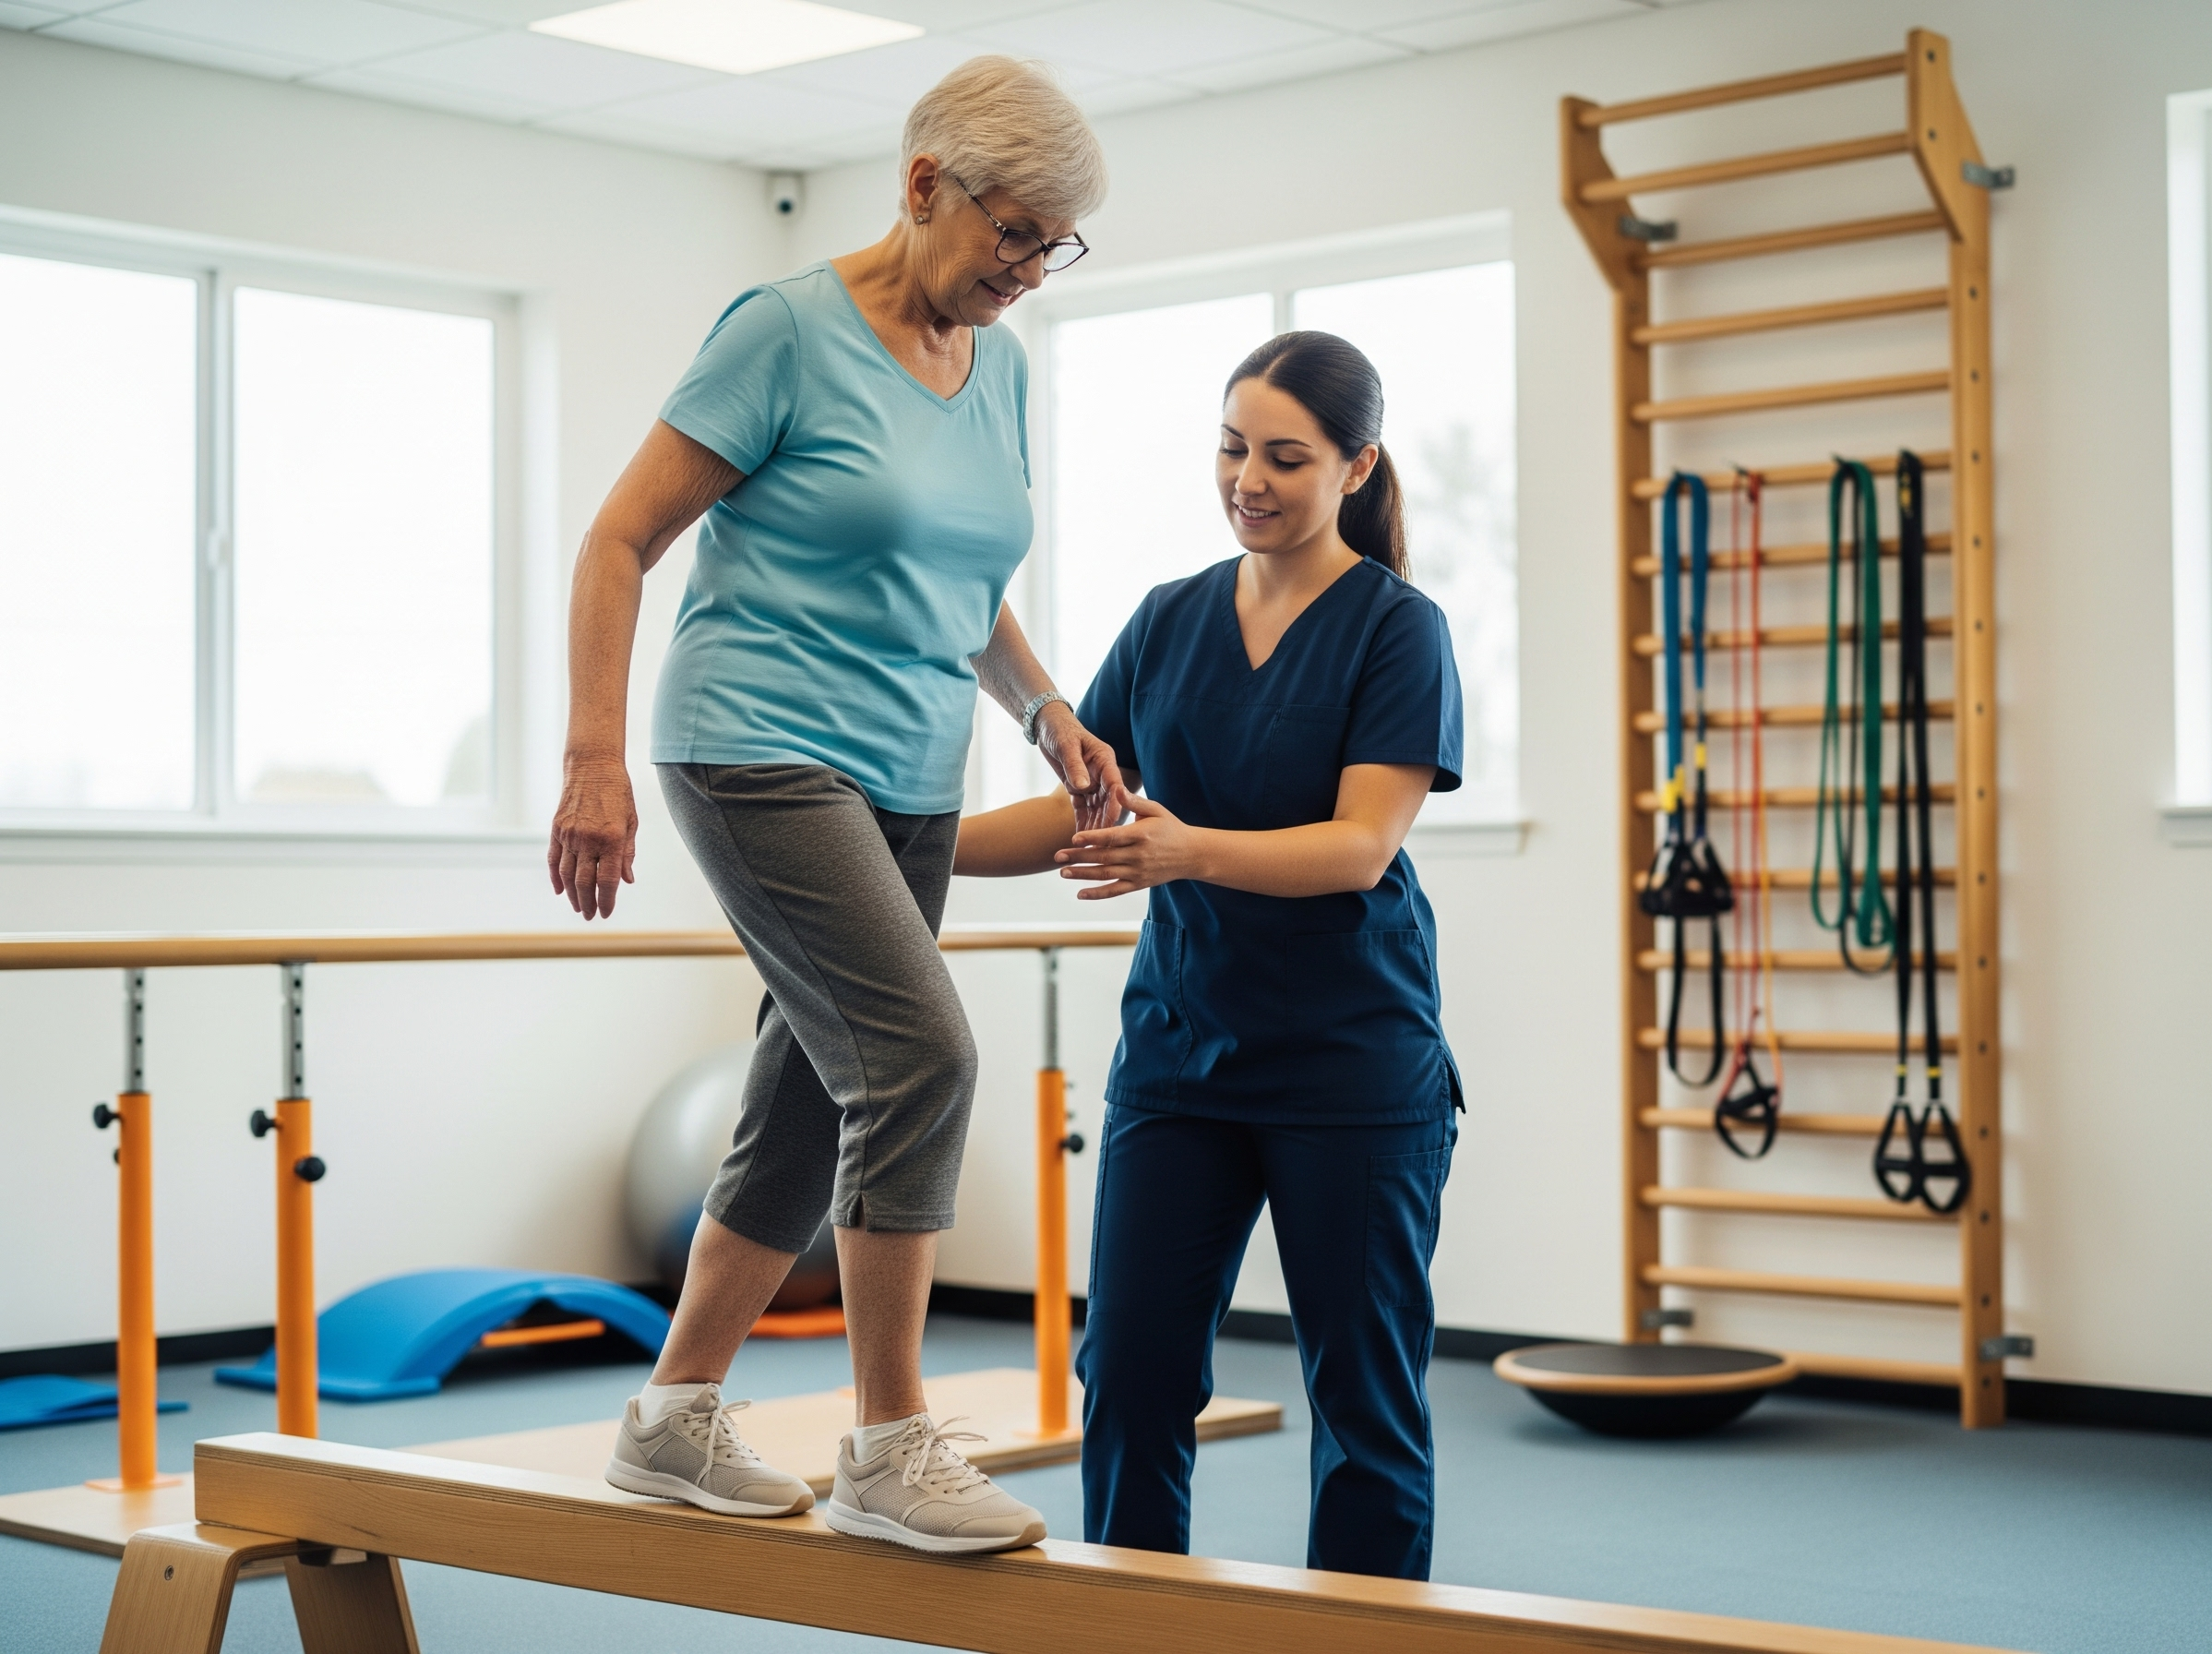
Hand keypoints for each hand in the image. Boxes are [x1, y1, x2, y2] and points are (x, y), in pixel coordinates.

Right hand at [548, 755, 637, 920]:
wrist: (592, 766)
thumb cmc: (618, 793)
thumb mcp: (631, 822)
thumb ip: (627, 853)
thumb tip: (627, 881)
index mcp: (611, 838)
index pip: (607, 880)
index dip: (607, 900)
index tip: (607, 913)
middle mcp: (588, 839)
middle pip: (585, 882)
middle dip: (588, 903)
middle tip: (591, 916)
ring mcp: (569, 834)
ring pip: (568, 874)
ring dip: (573, 895)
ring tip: (578, 908)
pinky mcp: (556, 829)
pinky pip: (554, 859)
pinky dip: (556, 877)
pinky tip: (559, 891)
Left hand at [1034, 701, 1123, 831]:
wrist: (1047, 727)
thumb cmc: (1060, 730)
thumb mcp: (1067, 746)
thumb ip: (1075, 766)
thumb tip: (1083, 785)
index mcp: (1104, 760)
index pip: (1114, 784)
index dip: (1115, 803)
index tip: (1114, 820)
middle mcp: (1101, 774)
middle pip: (1107, 801)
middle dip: (1105, 822)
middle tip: (1104, 842)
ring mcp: (1091, 783)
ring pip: (1095, 809)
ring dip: (1094, 827)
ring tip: (1092, 847)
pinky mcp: (1078, 788)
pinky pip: (1082, 809)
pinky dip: (1081, 823)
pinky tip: (1080, 840)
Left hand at [1055, 786, 1204, 899]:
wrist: (1192, 854)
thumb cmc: (1171, 827)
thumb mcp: (1156, 810)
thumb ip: (1134, 801)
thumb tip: (1116, 789)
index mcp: (1141, 834)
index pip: (1112, 837)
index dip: (1092, 838)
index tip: (1074, 838)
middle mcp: (1138, 855)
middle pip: (1104, 857)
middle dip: (1079, 857)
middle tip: (1057, 856)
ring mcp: (1138, 872)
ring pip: (1106, 875)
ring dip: (1083, 875)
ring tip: (1063, 872)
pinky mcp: (1139, 884)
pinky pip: (1115, 891)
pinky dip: (1098, 894)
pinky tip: (1080, 894)